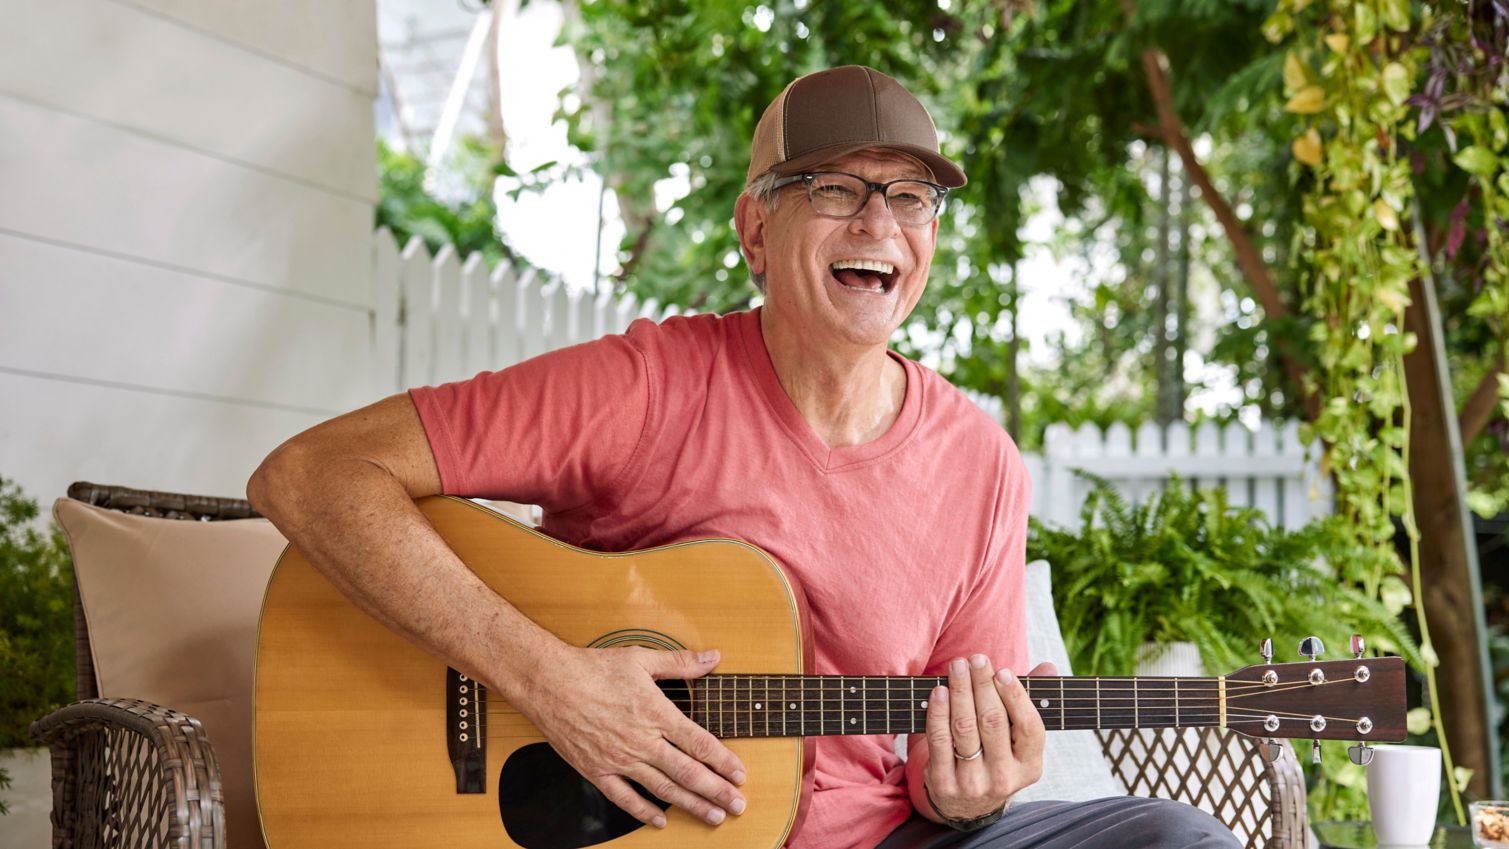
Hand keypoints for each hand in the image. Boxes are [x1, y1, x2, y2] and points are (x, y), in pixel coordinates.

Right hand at [516, 643, 746, 827]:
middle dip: (717, 791)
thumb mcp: (641, 659)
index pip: (699, 743)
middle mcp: (641, 740)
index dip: (724, 762)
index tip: (741, 775)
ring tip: (713, 816)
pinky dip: (644, 812)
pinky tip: (661, 821)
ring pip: (662, 789)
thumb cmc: (593, 668)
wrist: (548, 682)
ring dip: (691, 805)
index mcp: (656, 713)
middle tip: (737, 806)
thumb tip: (712, 657)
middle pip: (687, 772)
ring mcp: (618, 759)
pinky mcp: (596, 770)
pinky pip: (624, 798)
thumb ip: (680, 663)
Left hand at [922, 654, 1055, 820]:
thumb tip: (1049, 666)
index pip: (1028, 727)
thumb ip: (1031, 701)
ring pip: (965, 727)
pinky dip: (938, 712)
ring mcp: (973, 783)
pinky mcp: (944, 783)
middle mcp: (1004, 779)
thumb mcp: (1018, 740)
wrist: (967, 805)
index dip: (1015, 697)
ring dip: (960, 691)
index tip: (1002, 671)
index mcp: (1030, 766)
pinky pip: (939, 740)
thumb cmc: (997, 756)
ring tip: (957, 666)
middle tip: (976, 659)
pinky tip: (939, 691)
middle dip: (983, 685)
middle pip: (993, 722)